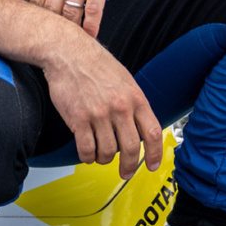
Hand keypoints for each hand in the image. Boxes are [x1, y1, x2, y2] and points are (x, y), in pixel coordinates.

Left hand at [32, 0, 142, 37]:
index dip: (39, 19)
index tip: (44, 32)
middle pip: (51, 9)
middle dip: (53, 29)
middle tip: (57, 45)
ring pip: (70, 12)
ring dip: (73, 31)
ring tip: (75, 45)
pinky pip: (93, 9)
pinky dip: (91, 26)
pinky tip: (92, 36)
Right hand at [41, 36, 163, 178]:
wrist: (69, 53)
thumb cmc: (96, 64)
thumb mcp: (125, 80)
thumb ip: (134, 103)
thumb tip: (141, 125)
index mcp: (136, 98)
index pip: (153, 132)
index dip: (156, 153)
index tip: (154, 165)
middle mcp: (120, 107)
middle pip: (132, 148)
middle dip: (130, 166)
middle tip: (125, 172)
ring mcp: (99, 114)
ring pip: (108, 152)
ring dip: (104, 160)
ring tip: (101, 156)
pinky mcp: (79, 119)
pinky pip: (86, 149)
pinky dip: (87, 156)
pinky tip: (87, 152)